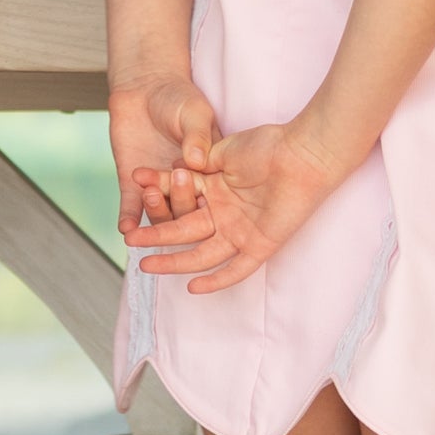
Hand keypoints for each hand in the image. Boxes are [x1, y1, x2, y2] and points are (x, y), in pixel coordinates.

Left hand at [108, 75, 218, 239]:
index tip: (199, 185)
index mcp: (209, 173)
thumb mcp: (194, 113)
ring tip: (150, 195)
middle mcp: (186, 187)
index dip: (205, 196)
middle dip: (180, 201)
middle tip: (173, 182)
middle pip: (186, 210)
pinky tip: (126, 227)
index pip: (211, 195)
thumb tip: (197, 161)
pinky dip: (129, 218)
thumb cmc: (177, 98)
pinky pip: (132, 207)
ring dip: (155, 211)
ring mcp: (160, 188)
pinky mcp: (135, 186)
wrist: (144, 89)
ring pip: (160, 214)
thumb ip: (196, 136)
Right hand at [131, 120, 342, 294]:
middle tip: (131, 242)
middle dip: (157, 236)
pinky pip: (237, 269)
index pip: (179, 200)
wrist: (302, 153)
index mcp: (216, 191)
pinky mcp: (261, 245)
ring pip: (202, 253)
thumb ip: (198, 163)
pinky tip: (193, 288)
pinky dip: (217, 280)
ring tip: (146, 264)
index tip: (135, 184)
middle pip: (185, 231)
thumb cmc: (268, 146)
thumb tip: (173, 168)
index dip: (158, 193)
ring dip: (174, 261)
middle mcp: (226, 215)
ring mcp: (242, 232)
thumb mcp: (223, 152)